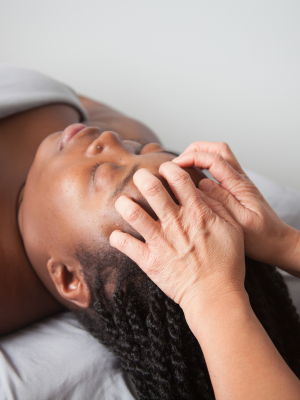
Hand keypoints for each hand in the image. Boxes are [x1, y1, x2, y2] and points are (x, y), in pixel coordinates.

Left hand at [109, 162, 245, 310]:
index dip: (168, 168)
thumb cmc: (227, 263)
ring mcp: (160, 241)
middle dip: (142, 177)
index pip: (177, 178)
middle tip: (140, 177)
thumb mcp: (232, 229)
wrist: (215, 296)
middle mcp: (175, 222)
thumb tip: (202, 188)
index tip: (164, 170)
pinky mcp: (149, 260)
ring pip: (133, 212)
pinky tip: (117, 235)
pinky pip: (125, 244)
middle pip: (152, 188)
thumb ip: (218, 206)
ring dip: (124, 203)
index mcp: (196, 212)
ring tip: (123, 202)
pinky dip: (117, 238)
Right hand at [173, 142, 299, 272]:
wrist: (277, 244)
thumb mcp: (240, 222)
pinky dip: (203, 167)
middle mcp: (239, 179)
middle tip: (177, 164)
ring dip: (199, 157)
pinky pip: (218, 169)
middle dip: (194, 150)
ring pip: (218, 156)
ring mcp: (237, 183)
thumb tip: (201, 184)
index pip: (214, 159)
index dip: (192, 158)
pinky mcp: (235, 190)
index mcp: (239, 185)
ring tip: (181, 170)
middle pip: (217, 149)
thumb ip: (221, 201)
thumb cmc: (262, 238)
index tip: (174, 166)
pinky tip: (192, 181)